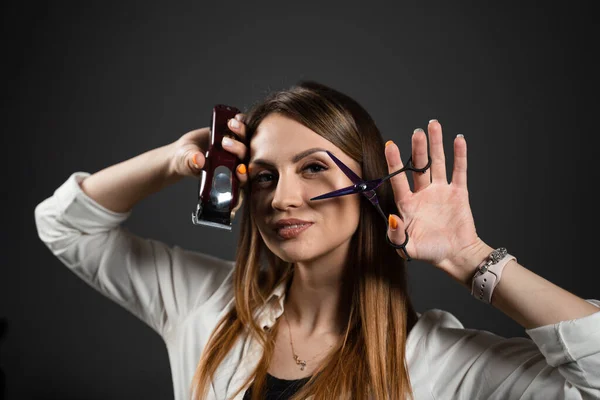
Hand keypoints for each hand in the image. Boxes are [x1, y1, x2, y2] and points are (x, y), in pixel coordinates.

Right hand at [168, 113, 248, 185]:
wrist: (187, 149)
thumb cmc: (187, 161)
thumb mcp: (188, 162)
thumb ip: (193, 163)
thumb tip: (199, 160)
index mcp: (228, 175)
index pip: (242, 178)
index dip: (244, 175)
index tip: (239, 168)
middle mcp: (235, 162)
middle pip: (246, 157)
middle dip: (240, 149)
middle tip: (225, 142)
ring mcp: (236, 149)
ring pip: (247, 142)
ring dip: (242, 133)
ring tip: (231, 124)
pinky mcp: (234, 136)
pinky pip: (244, 129)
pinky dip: (242, 123)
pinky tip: (237, 117)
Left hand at [385, 120, 484, 283]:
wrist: (455, 256)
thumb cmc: (428, 252)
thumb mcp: (407, 248)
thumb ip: (396, 235)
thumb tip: (392, 218)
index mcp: (407, 204)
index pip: (399, 180)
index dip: (394, 164)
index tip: (390, 146)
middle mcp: (422, 193)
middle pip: (419, 167)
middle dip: (418, 149)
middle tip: (417, 132)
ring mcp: (440, 191)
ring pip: (438, 163)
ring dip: (436, 145)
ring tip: (433, 125)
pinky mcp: (458, 193)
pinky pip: (459, 171)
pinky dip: (460, 155)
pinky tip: (458, 139)